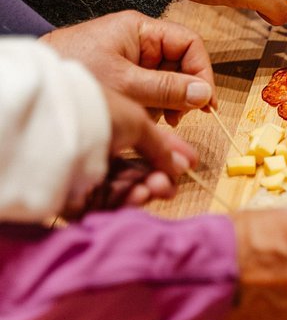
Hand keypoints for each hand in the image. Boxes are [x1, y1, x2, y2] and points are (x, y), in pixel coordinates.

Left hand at [41, 11, 215, 126]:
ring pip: (167, 80)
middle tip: (180, 117)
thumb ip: (168, 89)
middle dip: (184, 92)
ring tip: (158, 120)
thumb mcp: (127, 85)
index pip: (189, 44)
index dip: (202, 72)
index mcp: (141, 29)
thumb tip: (204, 94)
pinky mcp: (122, 76)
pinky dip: (152, 106)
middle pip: (181, 63)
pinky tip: (144, 117)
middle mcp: (139, 40)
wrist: (35, 86)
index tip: (205, 102)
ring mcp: (130, 58)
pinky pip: (150, 90)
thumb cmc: (75, 76)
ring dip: (168, 102)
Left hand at [65, 86, 196, 216]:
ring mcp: (82, 176)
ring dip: (144, 191)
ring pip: (122, 192)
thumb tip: (181, 164)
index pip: (145, 148)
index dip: (169, 156)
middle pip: (135, 174)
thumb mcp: (139, 122)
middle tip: (168, 185)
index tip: (191, 163)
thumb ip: (161, 147)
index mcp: (110, 129)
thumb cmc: (100, 112)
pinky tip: (138, 195)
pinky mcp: (71, 198)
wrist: (62, 123)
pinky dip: (124, 203)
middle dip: (157, 180)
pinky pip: (104, 206)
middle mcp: (96, 152)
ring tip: (153, 189)